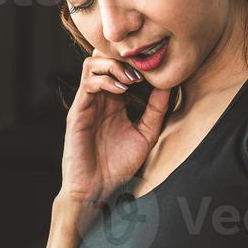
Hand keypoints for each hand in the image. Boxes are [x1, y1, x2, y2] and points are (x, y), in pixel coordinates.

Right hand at [59, 48, 172, 204]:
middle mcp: (99, 99)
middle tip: (142, 72)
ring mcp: (87, 104)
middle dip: (124, 58)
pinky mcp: (77, 112)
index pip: (120, 67)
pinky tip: (122, 92)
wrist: (97, 189)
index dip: (136, 62)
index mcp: (114, 102)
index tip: (155, 69)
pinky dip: (105, 81)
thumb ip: (156, 111)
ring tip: (131, 80)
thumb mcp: (146, 135)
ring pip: (92, 64)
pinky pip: (87, 84)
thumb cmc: (118, 167)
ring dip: (113, 66)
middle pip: (104, 58)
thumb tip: (169, 85)